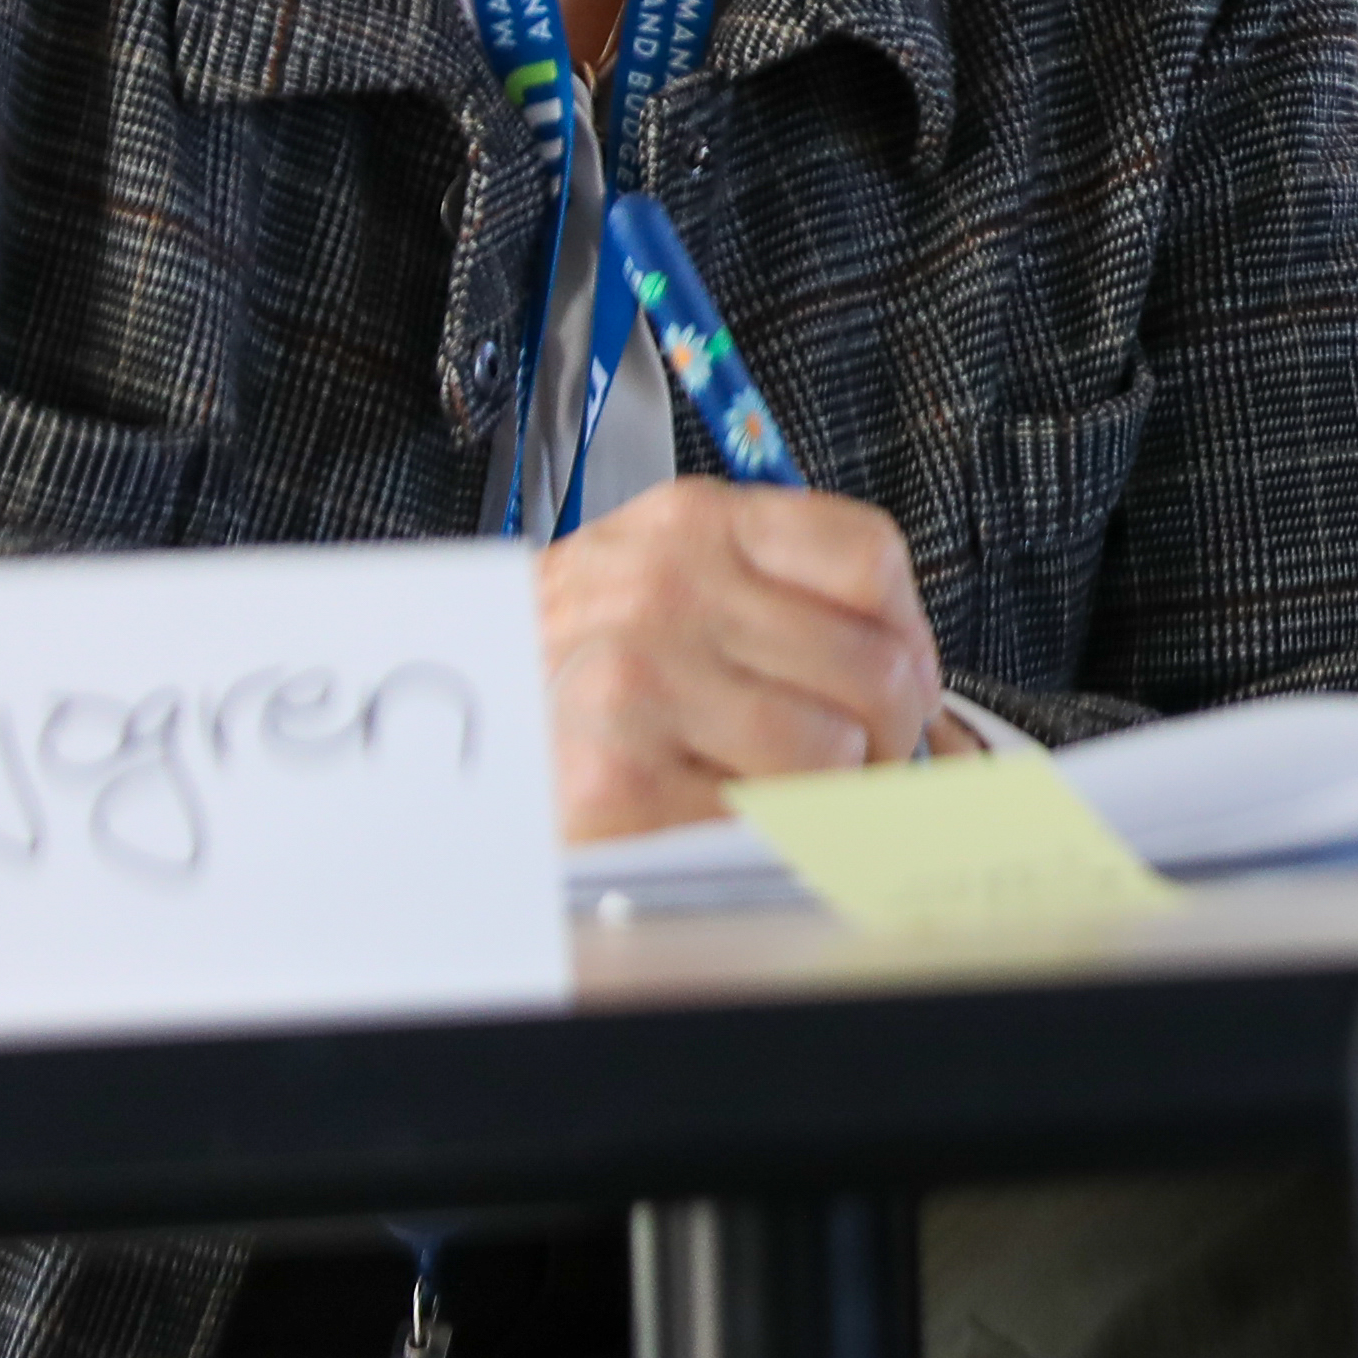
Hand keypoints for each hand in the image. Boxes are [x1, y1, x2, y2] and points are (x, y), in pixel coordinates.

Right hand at [538, 481, 944, 840]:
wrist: (447, 725)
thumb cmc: (564, 657)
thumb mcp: (660, 574)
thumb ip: (774, 590)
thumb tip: (907, 671)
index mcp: (693, 525)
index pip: (870, 558)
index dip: (909, 633)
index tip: (901, 675)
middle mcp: (667, 590)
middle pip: (875, 666)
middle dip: (888, 730)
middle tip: (858, 756)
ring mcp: (640, 683)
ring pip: (834, 751)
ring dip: (833, 789)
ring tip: (785, 786)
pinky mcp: (618, 782)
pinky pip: (767, 817)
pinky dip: (770, 832)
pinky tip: (730, 812)